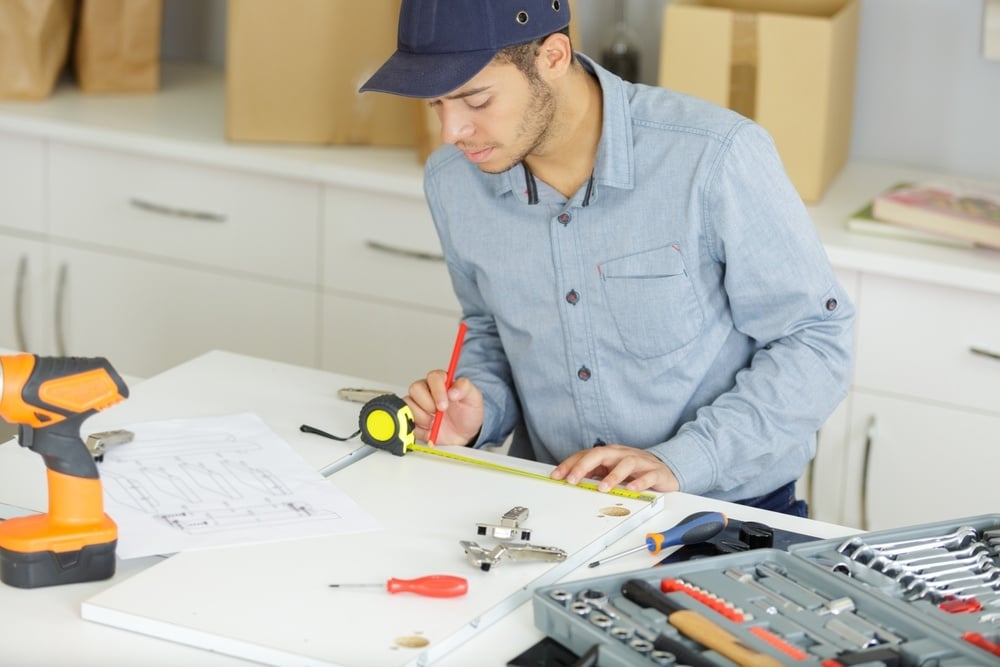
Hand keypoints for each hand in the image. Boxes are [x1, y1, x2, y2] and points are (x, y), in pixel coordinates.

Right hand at [404, 372, 483, 445]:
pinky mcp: (411, 418)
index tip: (444, 405)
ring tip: (435, 423)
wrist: (464, 434)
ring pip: (408, 404)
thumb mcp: (474, 398)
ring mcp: (417, 404)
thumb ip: (465, 388)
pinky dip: (419, 428)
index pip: (433, 377)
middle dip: (428, 404)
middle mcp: (426, 390)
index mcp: (441, 381)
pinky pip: (406, 420)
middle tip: (439, 414)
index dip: (437, 391)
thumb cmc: (467, 413)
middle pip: (415, 388)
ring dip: (423, 418)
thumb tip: (452, 390)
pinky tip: (429, 429)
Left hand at [550, 444, 679, 493]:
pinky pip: (648, 476)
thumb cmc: (635, 471)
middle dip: (584, 466)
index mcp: (609, 454)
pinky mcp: (655, 472)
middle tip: (573, 480)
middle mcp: (622, 455)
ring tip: (603, 488)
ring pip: (626, 463)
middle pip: (601, 454)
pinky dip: (640, 482)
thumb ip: (593, 475)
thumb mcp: (611, 471)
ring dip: (613, 475)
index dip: (570, 464)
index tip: (557, 476)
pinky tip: (631, 489)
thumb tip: (572, 482)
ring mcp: (640, 462)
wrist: (665, 470)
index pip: (586, 455)